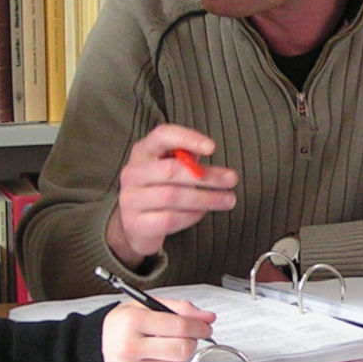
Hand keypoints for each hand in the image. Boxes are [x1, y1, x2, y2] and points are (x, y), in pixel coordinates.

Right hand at [100, 298, 215, 361]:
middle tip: (185, 338)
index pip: (180, 326)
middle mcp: (129, 347)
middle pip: (182, 349)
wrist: (93, 345)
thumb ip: (178, 308)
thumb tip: (207, 317)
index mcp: (132, 321)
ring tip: (162, 349)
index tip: (205, 327)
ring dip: (178, 358)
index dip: (199, 326)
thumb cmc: (121, 325)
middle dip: (190, 342)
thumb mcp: (144, 306)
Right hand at [105, 125, 237, 268]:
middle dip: (206, 176)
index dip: (187, 138)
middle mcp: (132, 173)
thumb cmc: (159, 189)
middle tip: (232, 180)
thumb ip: (186, 158)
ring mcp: (131, 199)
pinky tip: (203, 213)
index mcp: (142, 151)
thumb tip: (207, 149)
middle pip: (171, 170)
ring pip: (172, 196)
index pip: (162, 136)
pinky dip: (191, 216)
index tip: (212, 148)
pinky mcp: (136, 224)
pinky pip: (169, 219)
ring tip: (228, 200)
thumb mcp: (169, 167)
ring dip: (205, 198)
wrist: (135, 225)